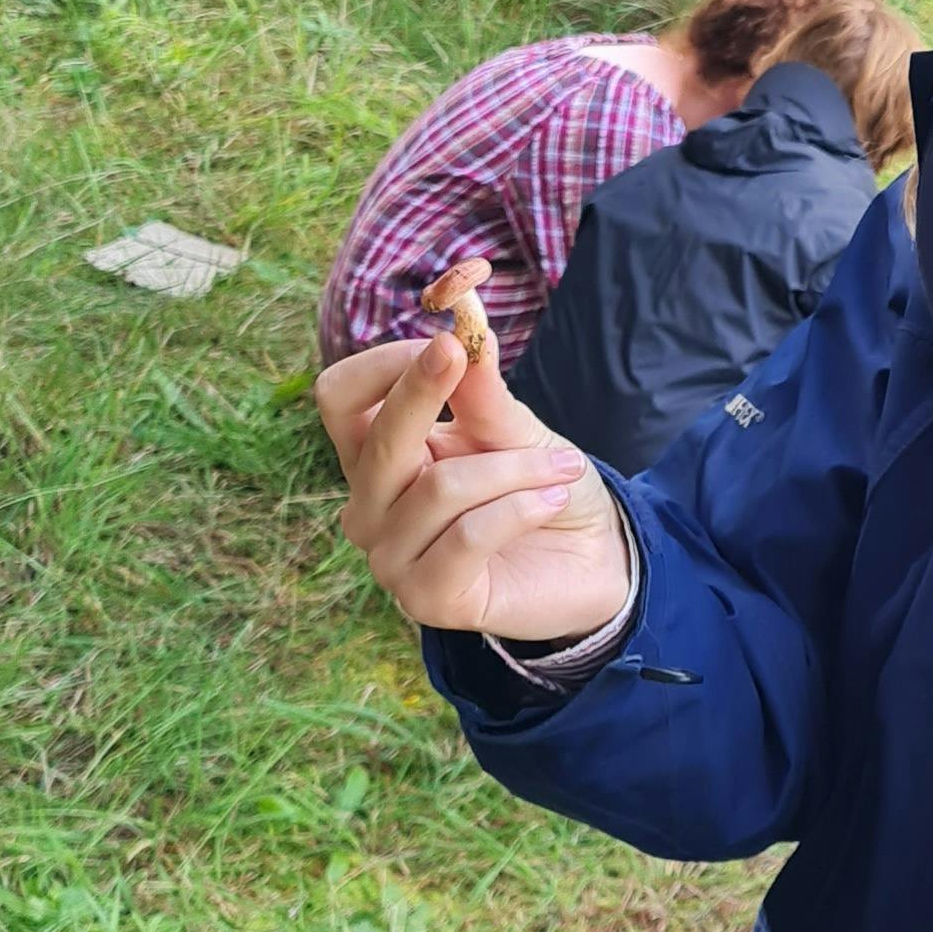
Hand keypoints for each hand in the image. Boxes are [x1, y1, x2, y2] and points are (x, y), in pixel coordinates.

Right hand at [315, 329, 633, 641]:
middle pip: (378, 441)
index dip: (385, 363)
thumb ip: (481, 393)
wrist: (592, 562)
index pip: (339, 397)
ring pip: (441, 487)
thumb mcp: (514, 429)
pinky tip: (554, 500)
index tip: (450, 342)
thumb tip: (465, 332)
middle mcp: (369, 508)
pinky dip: (521, 508)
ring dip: (516, 468)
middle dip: (429, 392)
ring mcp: (390, 558)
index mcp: (376, 456)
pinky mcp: (427, 599)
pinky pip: (469, 535)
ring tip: (564, 469)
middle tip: (472, 357)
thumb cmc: (541, 488)